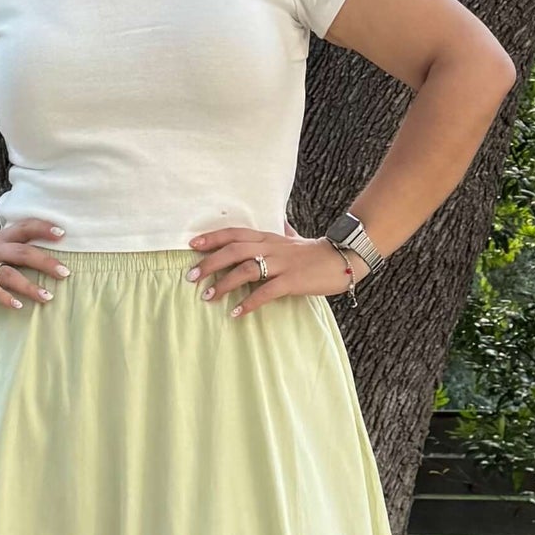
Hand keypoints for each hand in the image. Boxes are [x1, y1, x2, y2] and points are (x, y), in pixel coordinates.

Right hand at [0, 220, 68, 308]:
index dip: (42, 227)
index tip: (63, 232)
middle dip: (44, 261)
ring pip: (8, 273)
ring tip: (48, 297)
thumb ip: (13, 252)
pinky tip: (18, 306)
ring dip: (29, 285)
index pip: (23, 228)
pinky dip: (4, 297)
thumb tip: (46, 259)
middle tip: (65, 272)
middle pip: (21, 251)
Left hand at [186, 227, 359, 318]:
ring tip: (208, 297)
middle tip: (190, 276)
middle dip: (210, 262)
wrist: (344, 258)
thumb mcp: (296, 239)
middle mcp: (272, 248)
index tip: (192, 245)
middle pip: (234, 250)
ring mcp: (282, 264)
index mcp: (269, 238)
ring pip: (246, 269)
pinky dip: (249, 302)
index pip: (236, 233)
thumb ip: (285, 231)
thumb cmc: (317, 252)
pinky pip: (266, 291)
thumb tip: (283, 222)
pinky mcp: (292, 281)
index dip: (213, 238)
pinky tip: (236, 313)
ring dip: (224, 283)